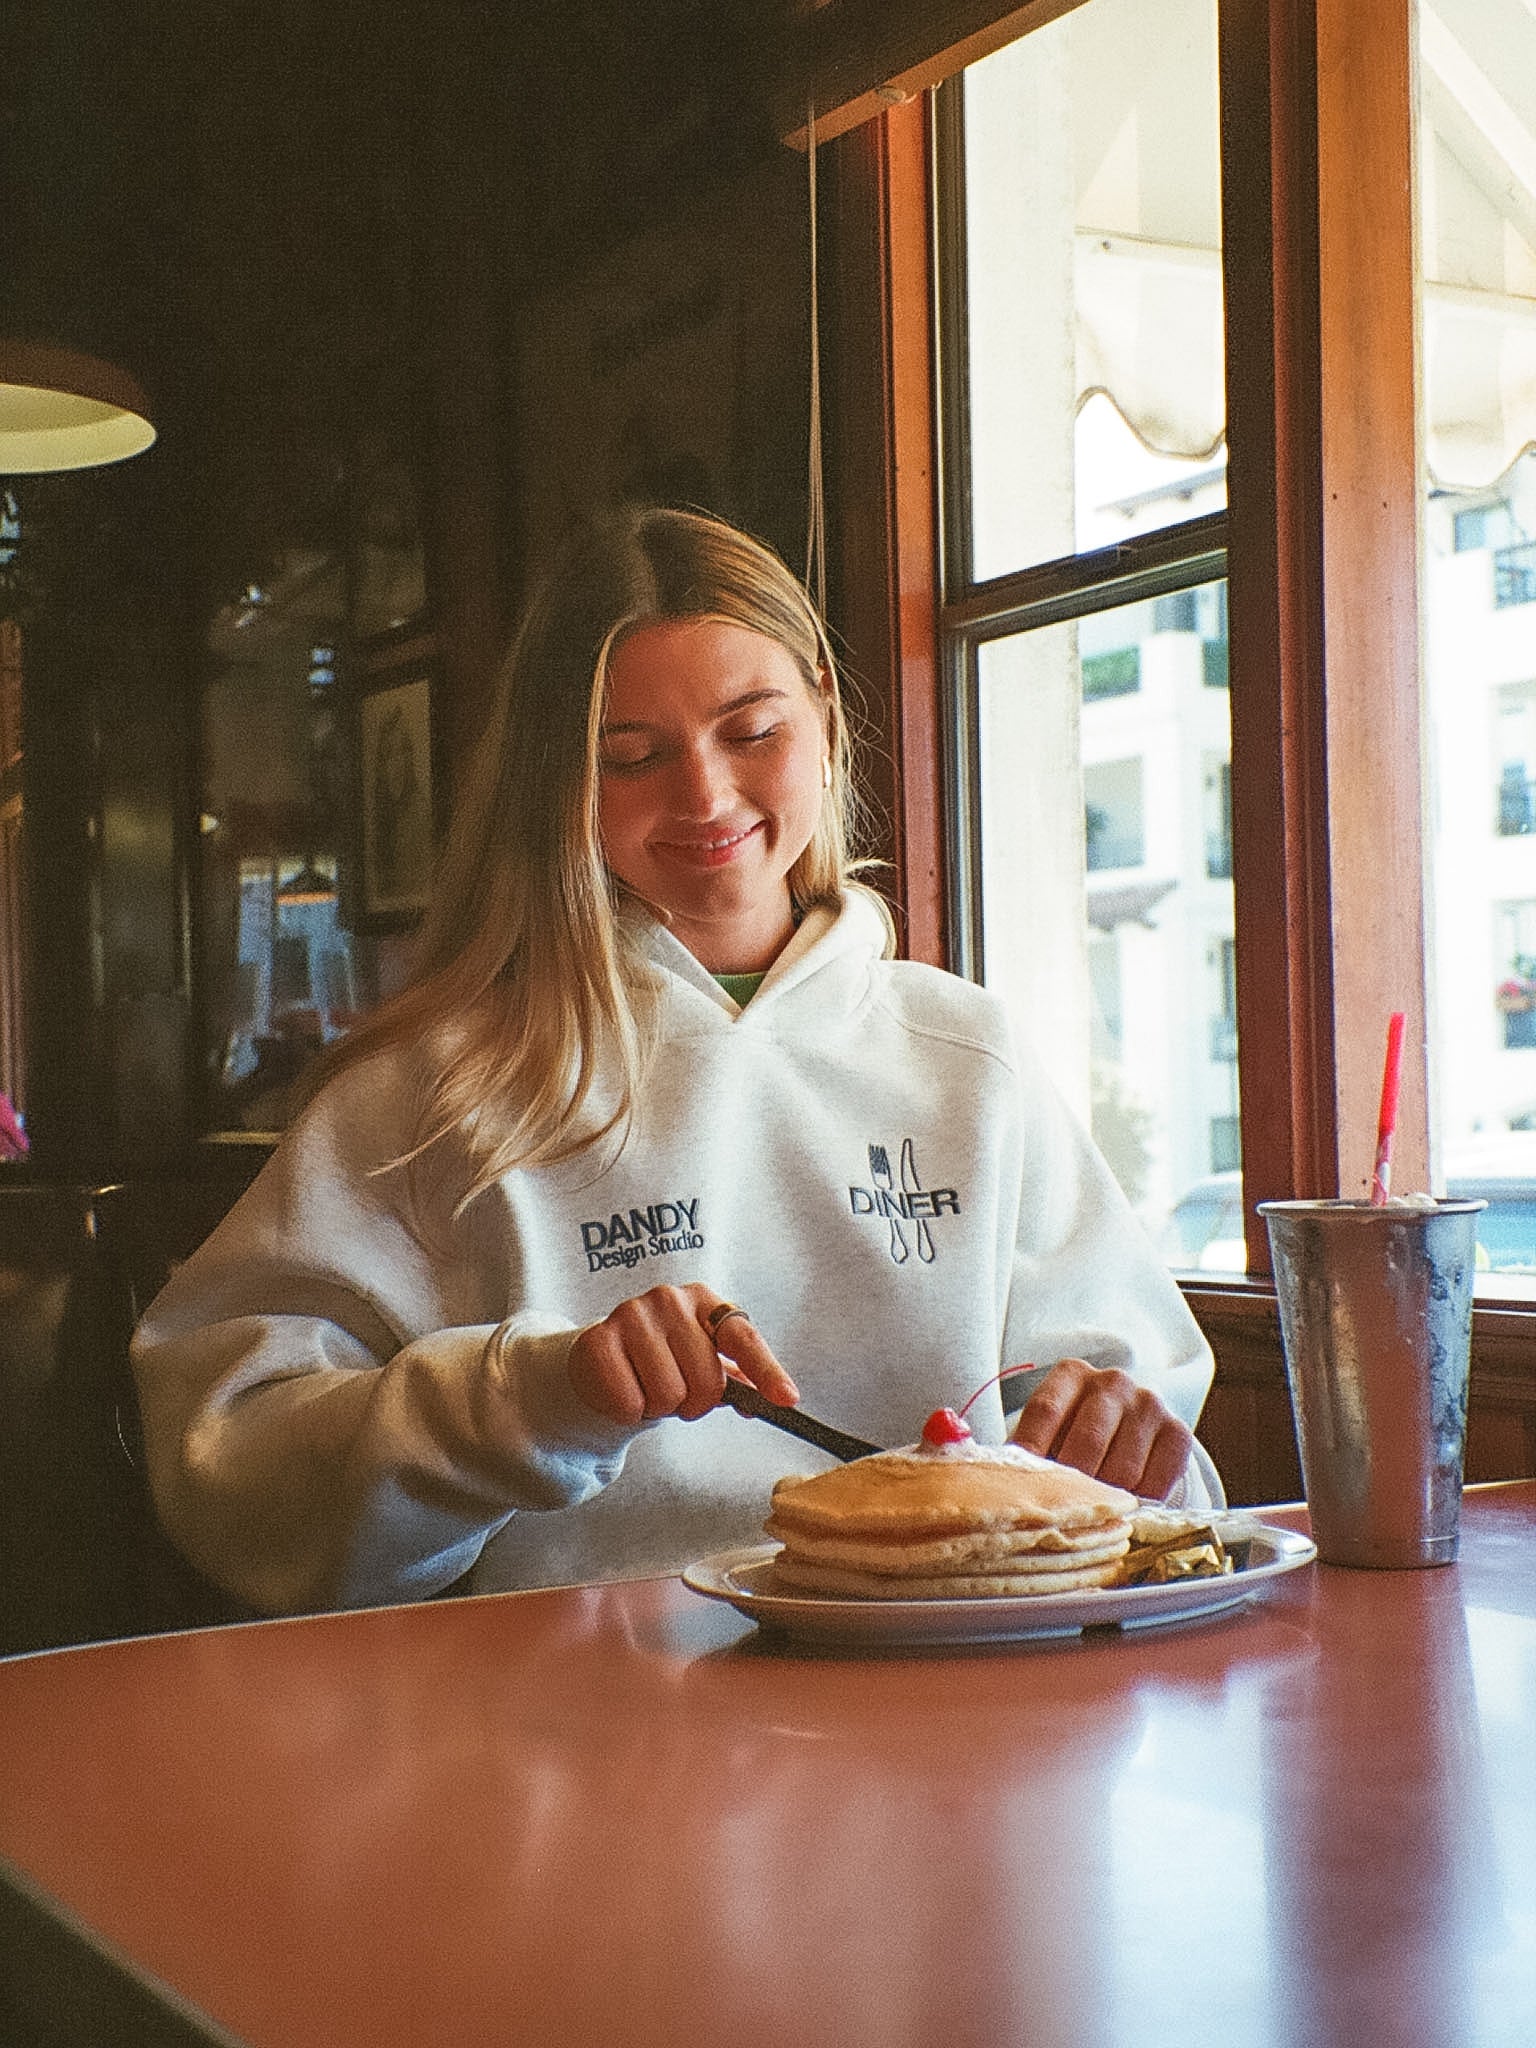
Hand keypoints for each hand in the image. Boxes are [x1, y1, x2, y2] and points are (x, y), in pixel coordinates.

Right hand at [567, 1284, 799, 1428]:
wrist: (601, 1359)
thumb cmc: (661, 1359)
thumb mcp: (702, 1360)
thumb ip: (738, 1378)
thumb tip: (778, 1398)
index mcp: (705, 1302)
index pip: (744, 1338)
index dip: (767, 1371)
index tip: (787, 1399)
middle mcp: (670, 1299)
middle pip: (706, 1380)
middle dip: (695, 1403)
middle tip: (678, 1396)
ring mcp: (632, 1315)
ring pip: (668, 1395)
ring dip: (659, 1407)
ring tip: (647, 1389)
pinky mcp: (599, 1340)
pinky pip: (630, 1402)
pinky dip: (630, 1411)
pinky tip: (624, 1390)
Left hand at [1007, 1357, 1192, 1498]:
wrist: (1129, 1431)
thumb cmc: (1073, 1436)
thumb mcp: (1048, 1432)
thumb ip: (1029, 1451)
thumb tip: (1004, 1484)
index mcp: (1071, 1374)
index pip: (1045, 1411)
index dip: (1032, 1451)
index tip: (1023, 1485)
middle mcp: (1113, 1382)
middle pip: (1086, 1443)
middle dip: (1072, 1485)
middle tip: (1063, 1510)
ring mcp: (1149, 1404)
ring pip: (1122, 1470)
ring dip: (1106, 1498)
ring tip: (1093, 1509)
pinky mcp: (1178, 1432)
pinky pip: (1157, 1482)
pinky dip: (1138, 1503)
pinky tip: (1125, 1503)